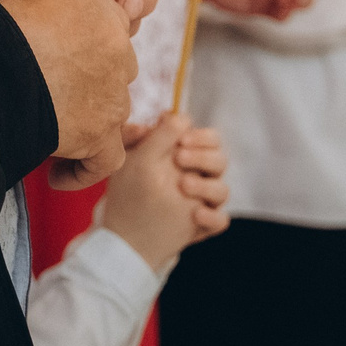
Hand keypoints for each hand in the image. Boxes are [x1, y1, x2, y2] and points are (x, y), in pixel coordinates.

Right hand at [0, 0, 137, 189]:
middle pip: (113, 64)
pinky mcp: (100, 132)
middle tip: (51, 88)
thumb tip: (66, 20)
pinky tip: (58, 173)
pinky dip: (83, 169)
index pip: (105, 23)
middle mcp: (116, 42)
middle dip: (89, 76)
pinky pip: (108, 157)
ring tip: (48, 127)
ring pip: (111, 107)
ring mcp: (112, 90)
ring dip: (85, 117)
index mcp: (98, 0)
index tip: (61, 54)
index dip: (83, 42)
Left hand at [100, 112, 228, 266]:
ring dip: (206, 185)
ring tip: (182, 184)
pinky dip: (213, 217)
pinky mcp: (204, 225)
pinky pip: (221, 221)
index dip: (201, 136)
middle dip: (203, 156)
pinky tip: (196, 214)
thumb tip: (168, 115)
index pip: (211, 139)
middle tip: (179, 157)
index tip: (181, 139)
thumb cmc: (130, 189)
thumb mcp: (132, 159)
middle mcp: (201, 176)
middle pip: (221, 160)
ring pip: (223, 190)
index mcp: (189, 156)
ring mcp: (204, 202)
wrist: (123, 231)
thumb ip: (150, 135)